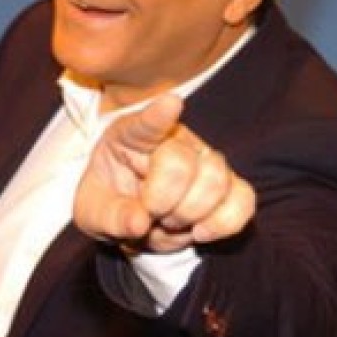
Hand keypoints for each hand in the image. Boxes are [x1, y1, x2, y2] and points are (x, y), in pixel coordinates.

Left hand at [73, 94, 255, 252]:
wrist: (136, 219)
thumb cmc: (112, 204)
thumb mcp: (94, 213)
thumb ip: (112, 217)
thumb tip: (139, 223)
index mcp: (132, 136)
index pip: (146, 124)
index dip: (159, 116)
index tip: (170, 104)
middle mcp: (175, 140)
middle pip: (181, 165)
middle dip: (162, 204)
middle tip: (148, 215)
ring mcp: (207, 160)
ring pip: (216, 182)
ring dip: (190, 216)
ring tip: (169, 222)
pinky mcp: (230, 185)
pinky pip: (243, 201)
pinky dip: (223, 224)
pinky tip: (200, 231)